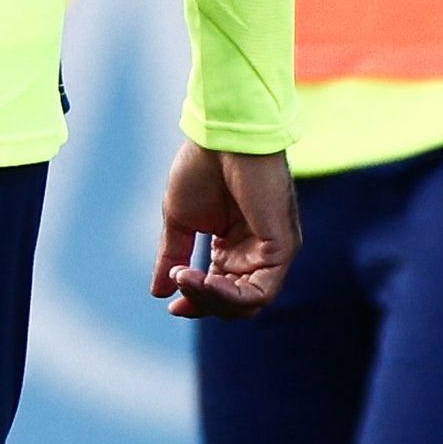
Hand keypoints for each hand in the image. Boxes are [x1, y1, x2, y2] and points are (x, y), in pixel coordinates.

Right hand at [154, 145, 300, 319]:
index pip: (222, 292)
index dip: (197, 302)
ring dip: (212, 300)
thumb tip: (159, 291)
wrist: (221, 138)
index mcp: (235, 247)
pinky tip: (201, 279)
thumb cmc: (203, 169)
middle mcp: (257, 253)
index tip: (171, 305)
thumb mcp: (181, 221)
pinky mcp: (282, 247)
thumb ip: (173, 256)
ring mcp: (273, 251)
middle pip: (236, 303)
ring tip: (186, 278)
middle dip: (203, 303)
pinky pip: (260, 291)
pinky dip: (229, 295)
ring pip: (249, 303)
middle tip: (178, 291)